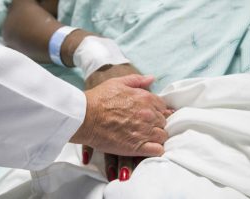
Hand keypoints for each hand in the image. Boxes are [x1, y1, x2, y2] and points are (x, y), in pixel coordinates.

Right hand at [81, 64, 171, 180]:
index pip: (163, 107)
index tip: (150, 115)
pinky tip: (147, 148)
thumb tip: (152, 78)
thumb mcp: (117, 82)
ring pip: (163, 136)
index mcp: (146, 98)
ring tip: (145, 138)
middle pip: (164, 122)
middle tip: (145, 127)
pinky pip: (158, 150)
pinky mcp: (137, 147)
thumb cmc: (99, 98)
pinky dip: (156, 150)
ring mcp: (144, 131)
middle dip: (157, 124)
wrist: (85, 116)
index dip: (158, 112)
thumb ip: (137, 80)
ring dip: (156, 137)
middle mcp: (148, 115)